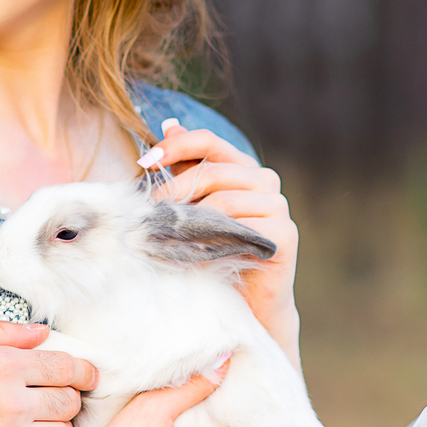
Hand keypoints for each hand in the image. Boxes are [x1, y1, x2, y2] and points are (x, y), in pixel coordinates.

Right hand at [0, 322, 96, 426]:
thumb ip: (0, 334)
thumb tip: (41, 333)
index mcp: (2, 365)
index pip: (67, 369)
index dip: (84, 372)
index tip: (87, 376)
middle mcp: (10, 404)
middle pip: (69, 403)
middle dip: (69, 398)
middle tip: (56, 398)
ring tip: (41, 422)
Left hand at [140, 120, 300, 362]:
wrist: (248, 302)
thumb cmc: (218, 251)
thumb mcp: (197, 205)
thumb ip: (187, 168)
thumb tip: (168, 124)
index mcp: (244, 169)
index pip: (209, 141)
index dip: (175, 146)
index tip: (144, 162)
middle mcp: (266, 182)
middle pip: (211, 171)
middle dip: (173, 191)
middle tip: (148, 214)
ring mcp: (278, 207)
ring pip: (222, 199)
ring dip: (187, 219)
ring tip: (165, 236)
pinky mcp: (283, 235)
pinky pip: (239, 227)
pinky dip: (210, 239)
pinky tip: (192, 252)